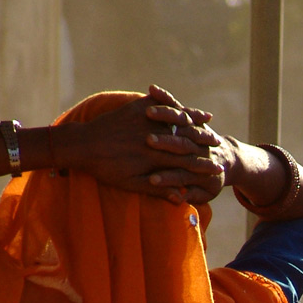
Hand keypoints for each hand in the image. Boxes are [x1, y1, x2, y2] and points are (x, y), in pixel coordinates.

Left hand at [61, 89, 221, 202]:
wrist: (81, 145)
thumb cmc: (106, 169)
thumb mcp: (131, 185)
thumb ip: (157, 190)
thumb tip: (180, 199)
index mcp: (152, 159)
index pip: (184, 162)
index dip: (202, 166)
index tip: (218, 169)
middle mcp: (152, 138)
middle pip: (185, 140)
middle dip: (204, 142)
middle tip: (220, 145)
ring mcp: (144, 121)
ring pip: (175, 120)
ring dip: (194, 120)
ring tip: (210, 122)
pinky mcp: (136, 109)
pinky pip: (159, 103)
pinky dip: (174, 103)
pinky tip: (182, 103)